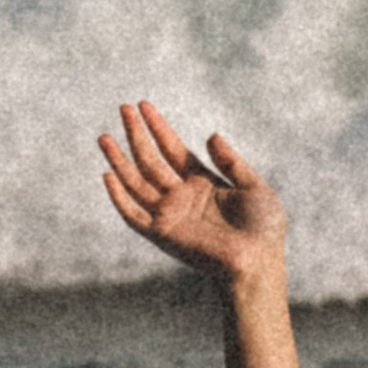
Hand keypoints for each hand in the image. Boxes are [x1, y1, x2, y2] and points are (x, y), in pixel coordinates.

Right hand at [99, 100, 286, 288]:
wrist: (258, 262)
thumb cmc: (263, 229)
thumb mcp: (253, 185)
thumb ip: (230, 162)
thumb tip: (211, 135)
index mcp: (202, 183)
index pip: (173, 150)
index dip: (158, 128)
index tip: (143, 106)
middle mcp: (182, 197)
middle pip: (151, 161)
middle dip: (137, 135)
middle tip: (124, 108)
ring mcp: (170, 215)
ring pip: (136, 183)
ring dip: (119, 160)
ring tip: (104, 137)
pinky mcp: (163, 234)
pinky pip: (134, 215)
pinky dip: (120, 198)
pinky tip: (108, 175)